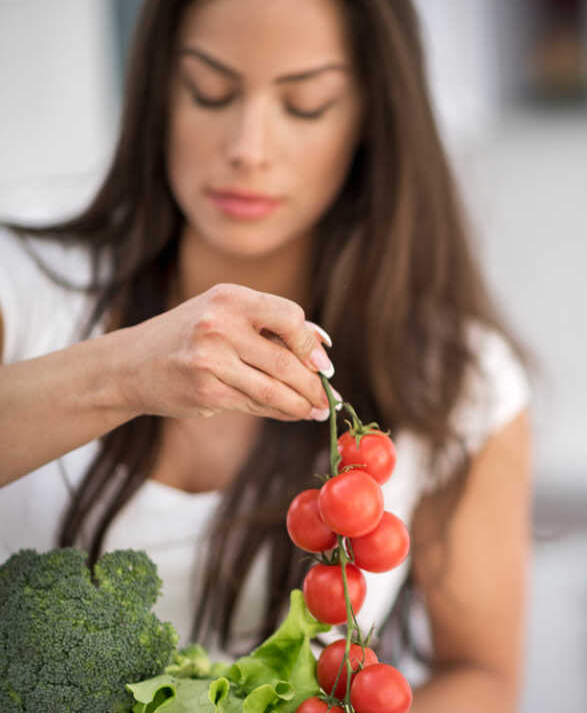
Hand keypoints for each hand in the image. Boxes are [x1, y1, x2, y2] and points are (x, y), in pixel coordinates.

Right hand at [118, 282, 334, 421]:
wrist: (130, 364)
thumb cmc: (190, 336)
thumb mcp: (224, 313)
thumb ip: (272, 325)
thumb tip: (323, 345)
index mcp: (230, 298)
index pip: (290, 317)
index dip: (311, 344)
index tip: (324, 365)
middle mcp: (219, 326)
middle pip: (285, 361)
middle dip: (314, 385)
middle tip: (329, 399)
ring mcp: (210, 361)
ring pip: (273, 389)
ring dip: (302, 405)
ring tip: (316, 412)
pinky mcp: (206, 392)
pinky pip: (255, 404)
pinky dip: (278, 411)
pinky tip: (291, 414)